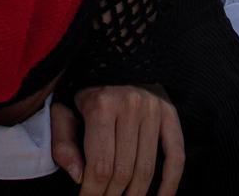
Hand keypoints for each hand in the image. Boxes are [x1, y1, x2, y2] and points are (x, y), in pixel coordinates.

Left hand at [53, 85, 182, 195]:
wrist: (113, 57)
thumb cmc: (83, 90)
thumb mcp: (63, 110)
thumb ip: (63, 142)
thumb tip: (78, 176)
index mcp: (100, 105)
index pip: (100, 166)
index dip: (93, 193)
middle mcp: (130, 106)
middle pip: (124, 171)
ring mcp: (153, 109)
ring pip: (147, 168)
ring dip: (136, 195)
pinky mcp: (170, 113)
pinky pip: (176, 156)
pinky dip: (170, 183)